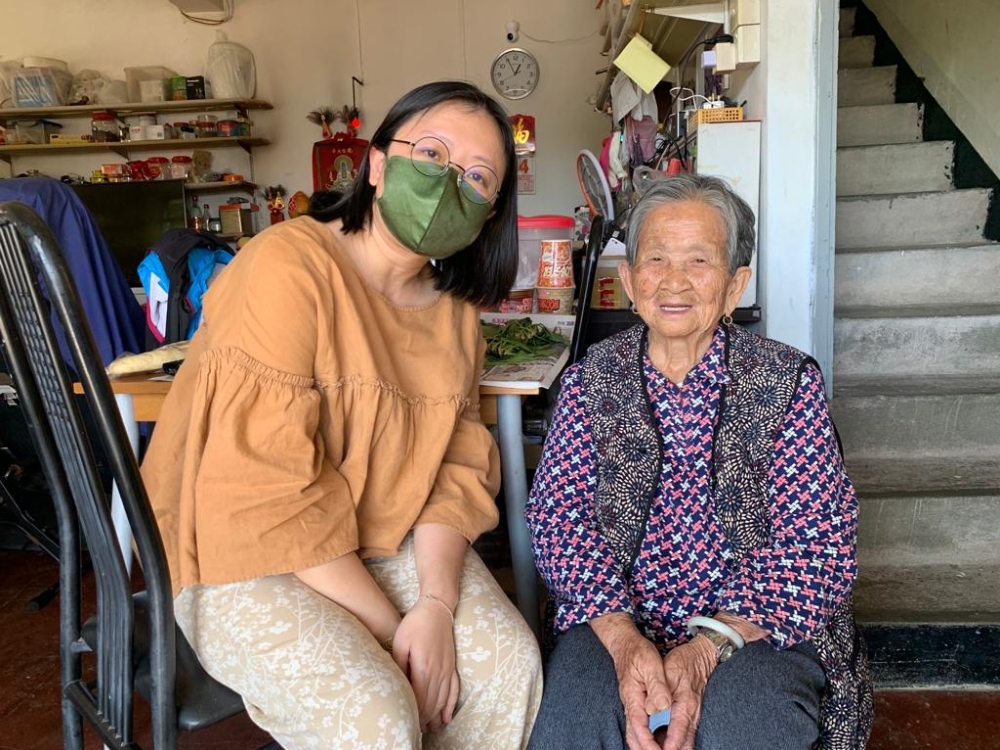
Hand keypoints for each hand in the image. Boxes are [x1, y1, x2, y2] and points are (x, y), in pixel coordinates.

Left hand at [392, 595, 459, 732]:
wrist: (436, 609)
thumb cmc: (415, 624)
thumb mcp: (400, 643)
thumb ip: (399, 666)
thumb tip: (398, 686)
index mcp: (424, 668)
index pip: (419, 699)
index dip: (413, 714)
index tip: (406, 723)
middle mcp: (438, 672)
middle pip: (431, 703)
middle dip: (423, 719)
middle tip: (415, 730)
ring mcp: (448, 669)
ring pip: (442, 700)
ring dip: (435, 716)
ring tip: (428, 728)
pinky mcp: (452, 666)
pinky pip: (454, 690)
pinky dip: (450, 706)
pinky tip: (447, 718)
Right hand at [592, 615, 670, 749]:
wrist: (625, 643)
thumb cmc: (639, 652)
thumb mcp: (651, 665)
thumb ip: (657, 686)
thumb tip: (663, 707)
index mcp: (633, 697)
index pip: (639, 727)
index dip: (649, 744)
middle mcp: (630, 704)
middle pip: (633, 736)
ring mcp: (631, 704)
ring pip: (634, 732)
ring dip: (644, 746)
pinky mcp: (635, 702)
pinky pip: (637, 726)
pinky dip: (644, 738)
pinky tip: (655, 741)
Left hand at [658, 636, 716, 749]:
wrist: (702, 656)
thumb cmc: (685, 661)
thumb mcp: (670, 670)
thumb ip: (660, 689)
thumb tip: (651, 709)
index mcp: (686, 705)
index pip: (678, 734)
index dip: (668, 747)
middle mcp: (692, 714)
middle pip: (684, 744)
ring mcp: (693, 715)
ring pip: (686, 741)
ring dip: (673, 748)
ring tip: (655, 748)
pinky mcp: (690, 714)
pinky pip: (685, 735)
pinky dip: (675, 742)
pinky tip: (662, 742)